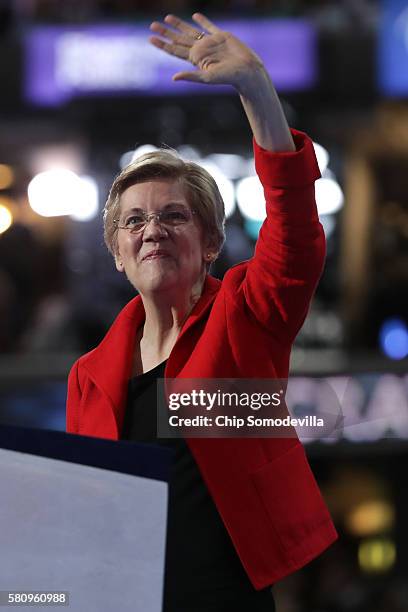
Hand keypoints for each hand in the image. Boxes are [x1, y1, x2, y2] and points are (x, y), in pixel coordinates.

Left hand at [149, 13, 264, 91]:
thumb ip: (191, 76)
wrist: (246, 70)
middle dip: (166, 32)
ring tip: (166, 18)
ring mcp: (211, 42)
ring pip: (190, 31)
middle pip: (179, 39)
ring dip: (178, 24)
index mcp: (196, 59)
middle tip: (152, 25)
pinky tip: (195, 16)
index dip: (163, 44)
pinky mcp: (222, 36)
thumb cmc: (228, 77)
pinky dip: (202, 21)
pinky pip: (209, 26)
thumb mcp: (207, 78)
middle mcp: (201, 50)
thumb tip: (173, 78)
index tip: (150, 38)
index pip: (175, 50)